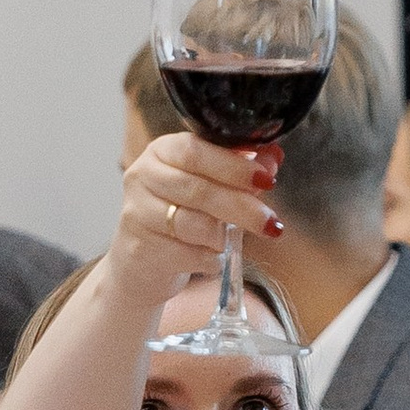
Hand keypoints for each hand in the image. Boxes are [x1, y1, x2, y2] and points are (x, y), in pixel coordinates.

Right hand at [104, 128, 286, 318]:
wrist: (143, 258)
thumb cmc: (182, 212)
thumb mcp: (211, 184)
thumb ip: (241, 170)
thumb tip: (272, 158)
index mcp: (162, 151)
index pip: (195, 151)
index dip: (233, 166)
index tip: (267, 180)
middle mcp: (142, 176)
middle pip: (197, 189)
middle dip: (240, 206)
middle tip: (270, 222)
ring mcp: (137, 212)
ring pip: (191, 224)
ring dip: (222, 236)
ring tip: (231, 240)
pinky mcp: (139, 248)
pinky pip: (185, 254)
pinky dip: (209, 259)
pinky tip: (213, 257)